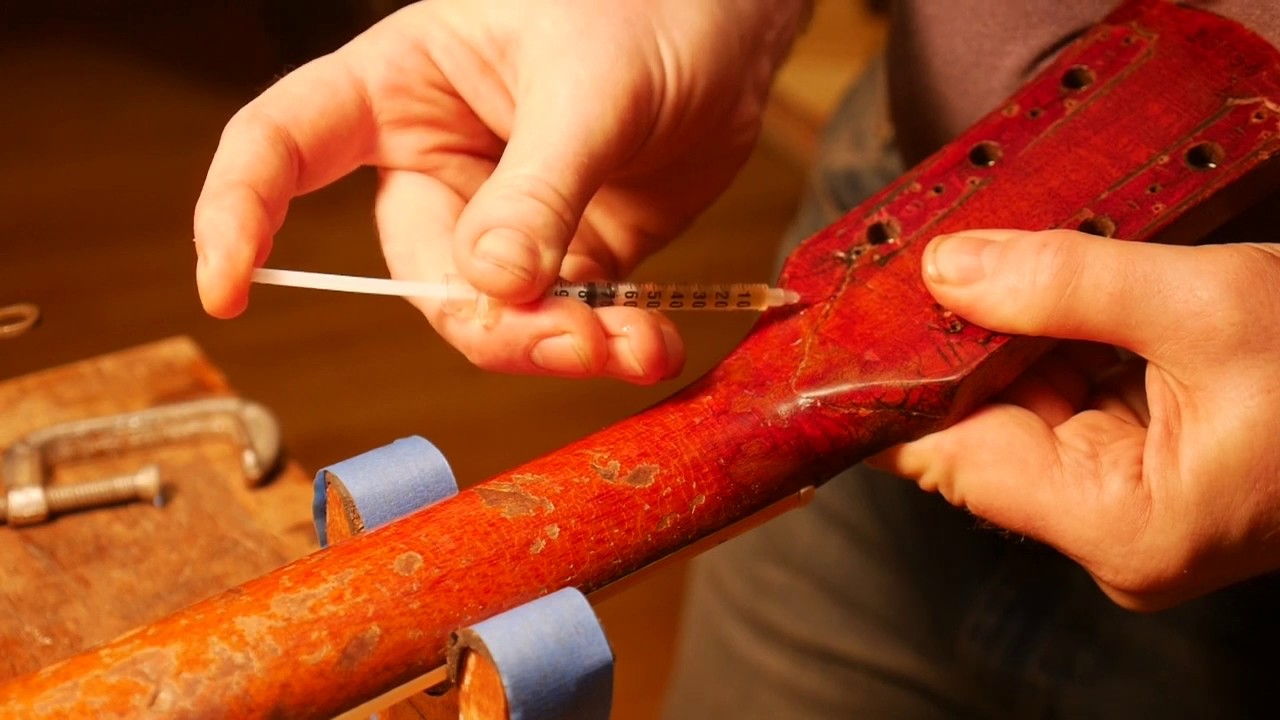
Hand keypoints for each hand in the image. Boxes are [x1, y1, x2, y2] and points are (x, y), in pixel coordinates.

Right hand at [193, 0, 809, 382]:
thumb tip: (490, 285)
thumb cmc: (651, 6)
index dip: (239, 211)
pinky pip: (564, 320)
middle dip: (493, 321)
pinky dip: (605, 344)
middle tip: (578, 337)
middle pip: (420, 270)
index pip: (285, 143)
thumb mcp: (589, 85)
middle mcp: (441, 159)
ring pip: (493, 314)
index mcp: (403, 86)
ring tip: (634, 345)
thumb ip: (538, 187)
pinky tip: (648, 343)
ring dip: (557, 347)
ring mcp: (505, 217)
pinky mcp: (569, 254)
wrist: (736, 30)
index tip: (225, 290)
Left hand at [871, 228, 1279, 609]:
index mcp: (1121, 527)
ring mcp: (1129, 496)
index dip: (893, 392)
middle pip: (984, 425)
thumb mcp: (1209, 308)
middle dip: (956, 339)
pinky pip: (1073, 391)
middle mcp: (1112, 528)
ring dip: (1012, 328)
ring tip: (1003, 256)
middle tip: (917, 257)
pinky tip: (1055, 283)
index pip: (953, 460)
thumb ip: (1069, 284)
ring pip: (1025, 398)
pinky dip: (1061, 335)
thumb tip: (946, 269)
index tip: (845, 332)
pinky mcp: (1147, 461)